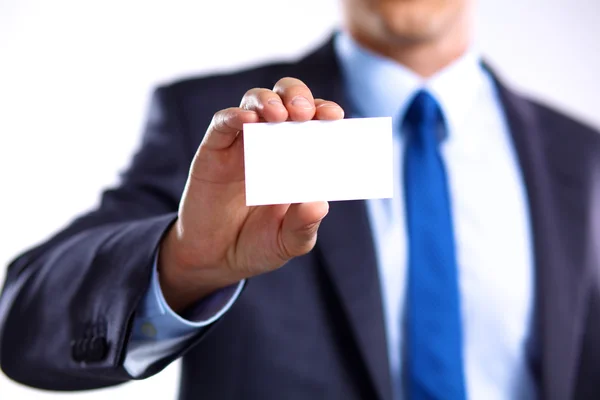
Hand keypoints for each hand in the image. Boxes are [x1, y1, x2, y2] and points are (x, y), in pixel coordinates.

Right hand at [158, 77, 344, 311]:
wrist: (215, 259)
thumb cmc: (258, 244)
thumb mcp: (287, 242)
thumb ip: (304, 225)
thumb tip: (319, 204)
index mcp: (297, 158)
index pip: (314, 122)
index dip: (324, 111)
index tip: (335, 116)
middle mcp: (272, 143)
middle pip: (286, 99)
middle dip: (299, 96)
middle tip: (305, 113)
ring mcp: (242, 144)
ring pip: (254, 102)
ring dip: (268, 101)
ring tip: (279, 115)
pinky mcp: (214, 150)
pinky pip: (223, 123)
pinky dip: (235, 116)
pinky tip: (247, 121)